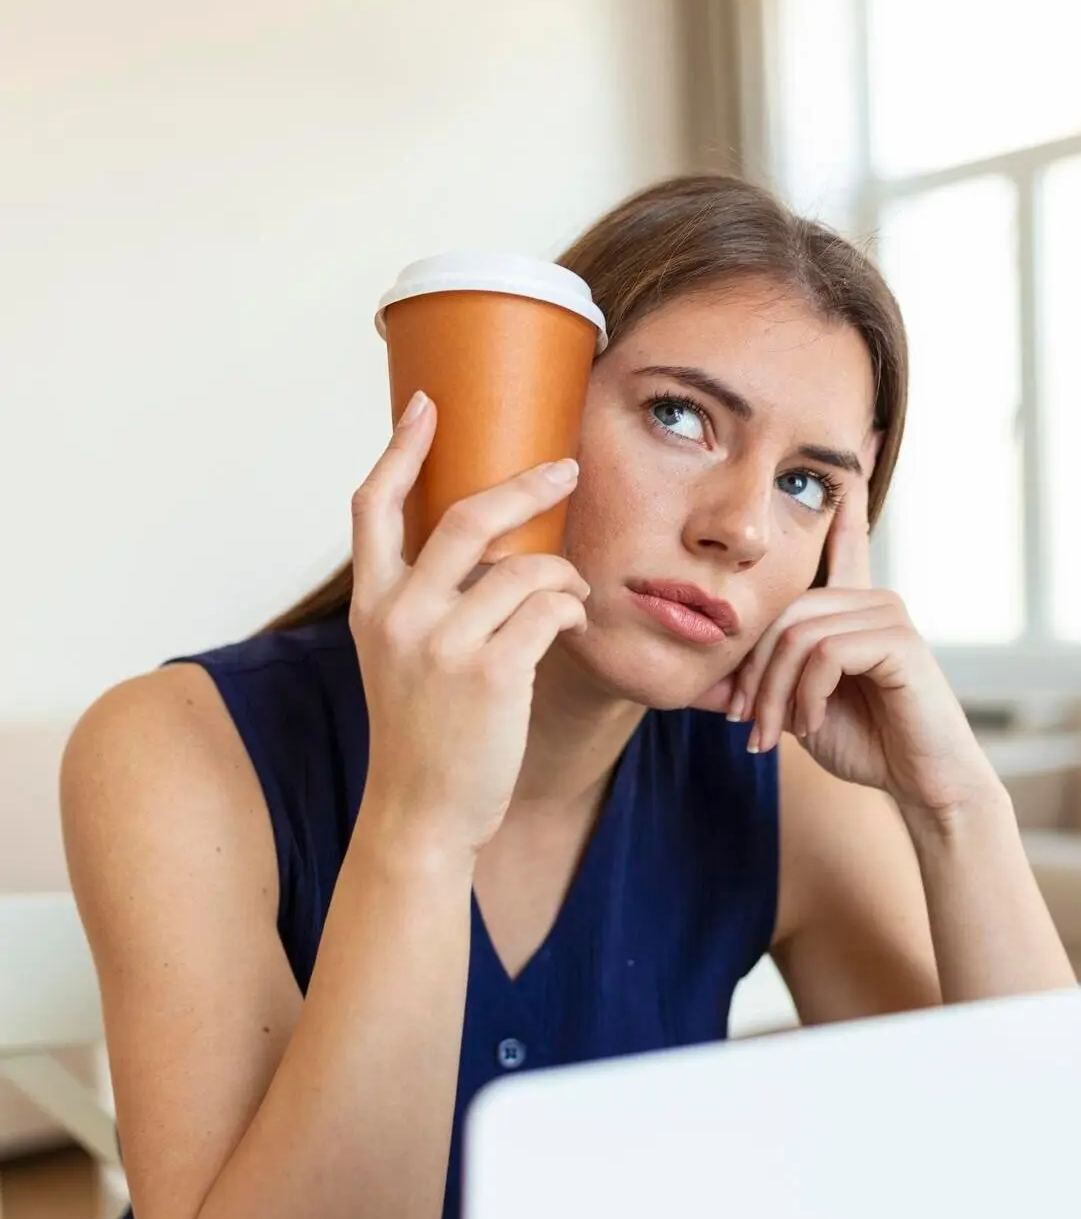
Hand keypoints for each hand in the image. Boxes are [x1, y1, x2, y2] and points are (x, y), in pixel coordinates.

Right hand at [348, 392, 589, 853]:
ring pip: (524, 567)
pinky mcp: (492, 673)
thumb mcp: (401, 657)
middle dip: (524, 484)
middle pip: (465, 516)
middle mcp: (401, 616)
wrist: (422, 813)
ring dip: (561, 573)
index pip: (372, 506)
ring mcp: (445, 644)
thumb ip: (425, 600)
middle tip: (565, 469)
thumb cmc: (424, 734)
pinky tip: (569, 624)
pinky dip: (569, 609)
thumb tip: (489, 542)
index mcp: (372, 605)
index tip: (426, 404)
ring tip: (570, 595)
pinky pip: (547, 609)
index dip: (401, 450)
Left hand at [696, 475, 1001, 824]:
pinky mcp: (900, 640)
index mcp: (850, 606)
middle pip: (782, 608)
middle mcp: (872, 598)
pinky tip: (810, 724)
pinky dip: (804, 696)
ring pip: (796, 634)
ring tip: (775, 734)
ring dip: (774, 694)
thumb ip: (755, 687)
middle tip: (745, 724)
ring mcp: (888, 615)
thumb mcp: (793, 710)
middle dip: (753, 672)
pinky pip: (823, 653)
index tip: (852, 443)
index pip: (842, 535)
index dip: (842, 494)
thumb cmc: (864, 743)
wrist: (921, 782)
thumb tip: (697, 684)